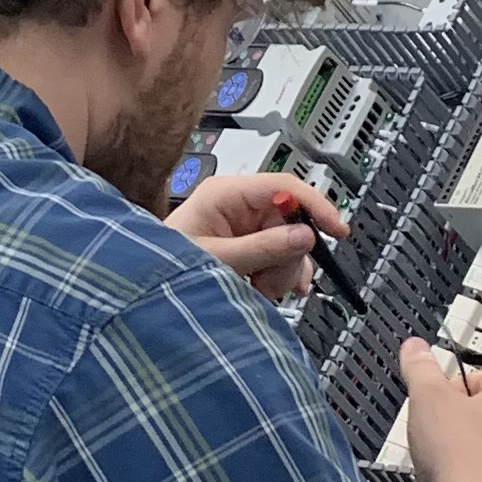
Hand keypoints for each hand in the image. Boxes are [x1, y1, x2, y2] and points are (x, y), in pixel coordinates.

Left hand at [166, 174, 348, 301]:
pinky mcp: (248, 248)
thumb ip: (263, 249)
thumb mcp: (218, 260)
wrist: (145, 294)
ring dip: (283, 271)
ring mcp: (244, 228)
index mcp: (226, 195)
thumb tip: (303, 236)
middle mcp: (238, 207)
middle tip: (272, 280)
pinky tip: (269, 291)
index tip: (336, 229)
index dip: (314, 206)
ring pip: (290, 243)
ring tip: (261, 290)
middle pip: (292, 220)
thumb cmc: (163, 269)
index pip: (284, 187)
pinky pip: (280, 257)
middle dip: (289, 255)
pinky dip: (280, 277)